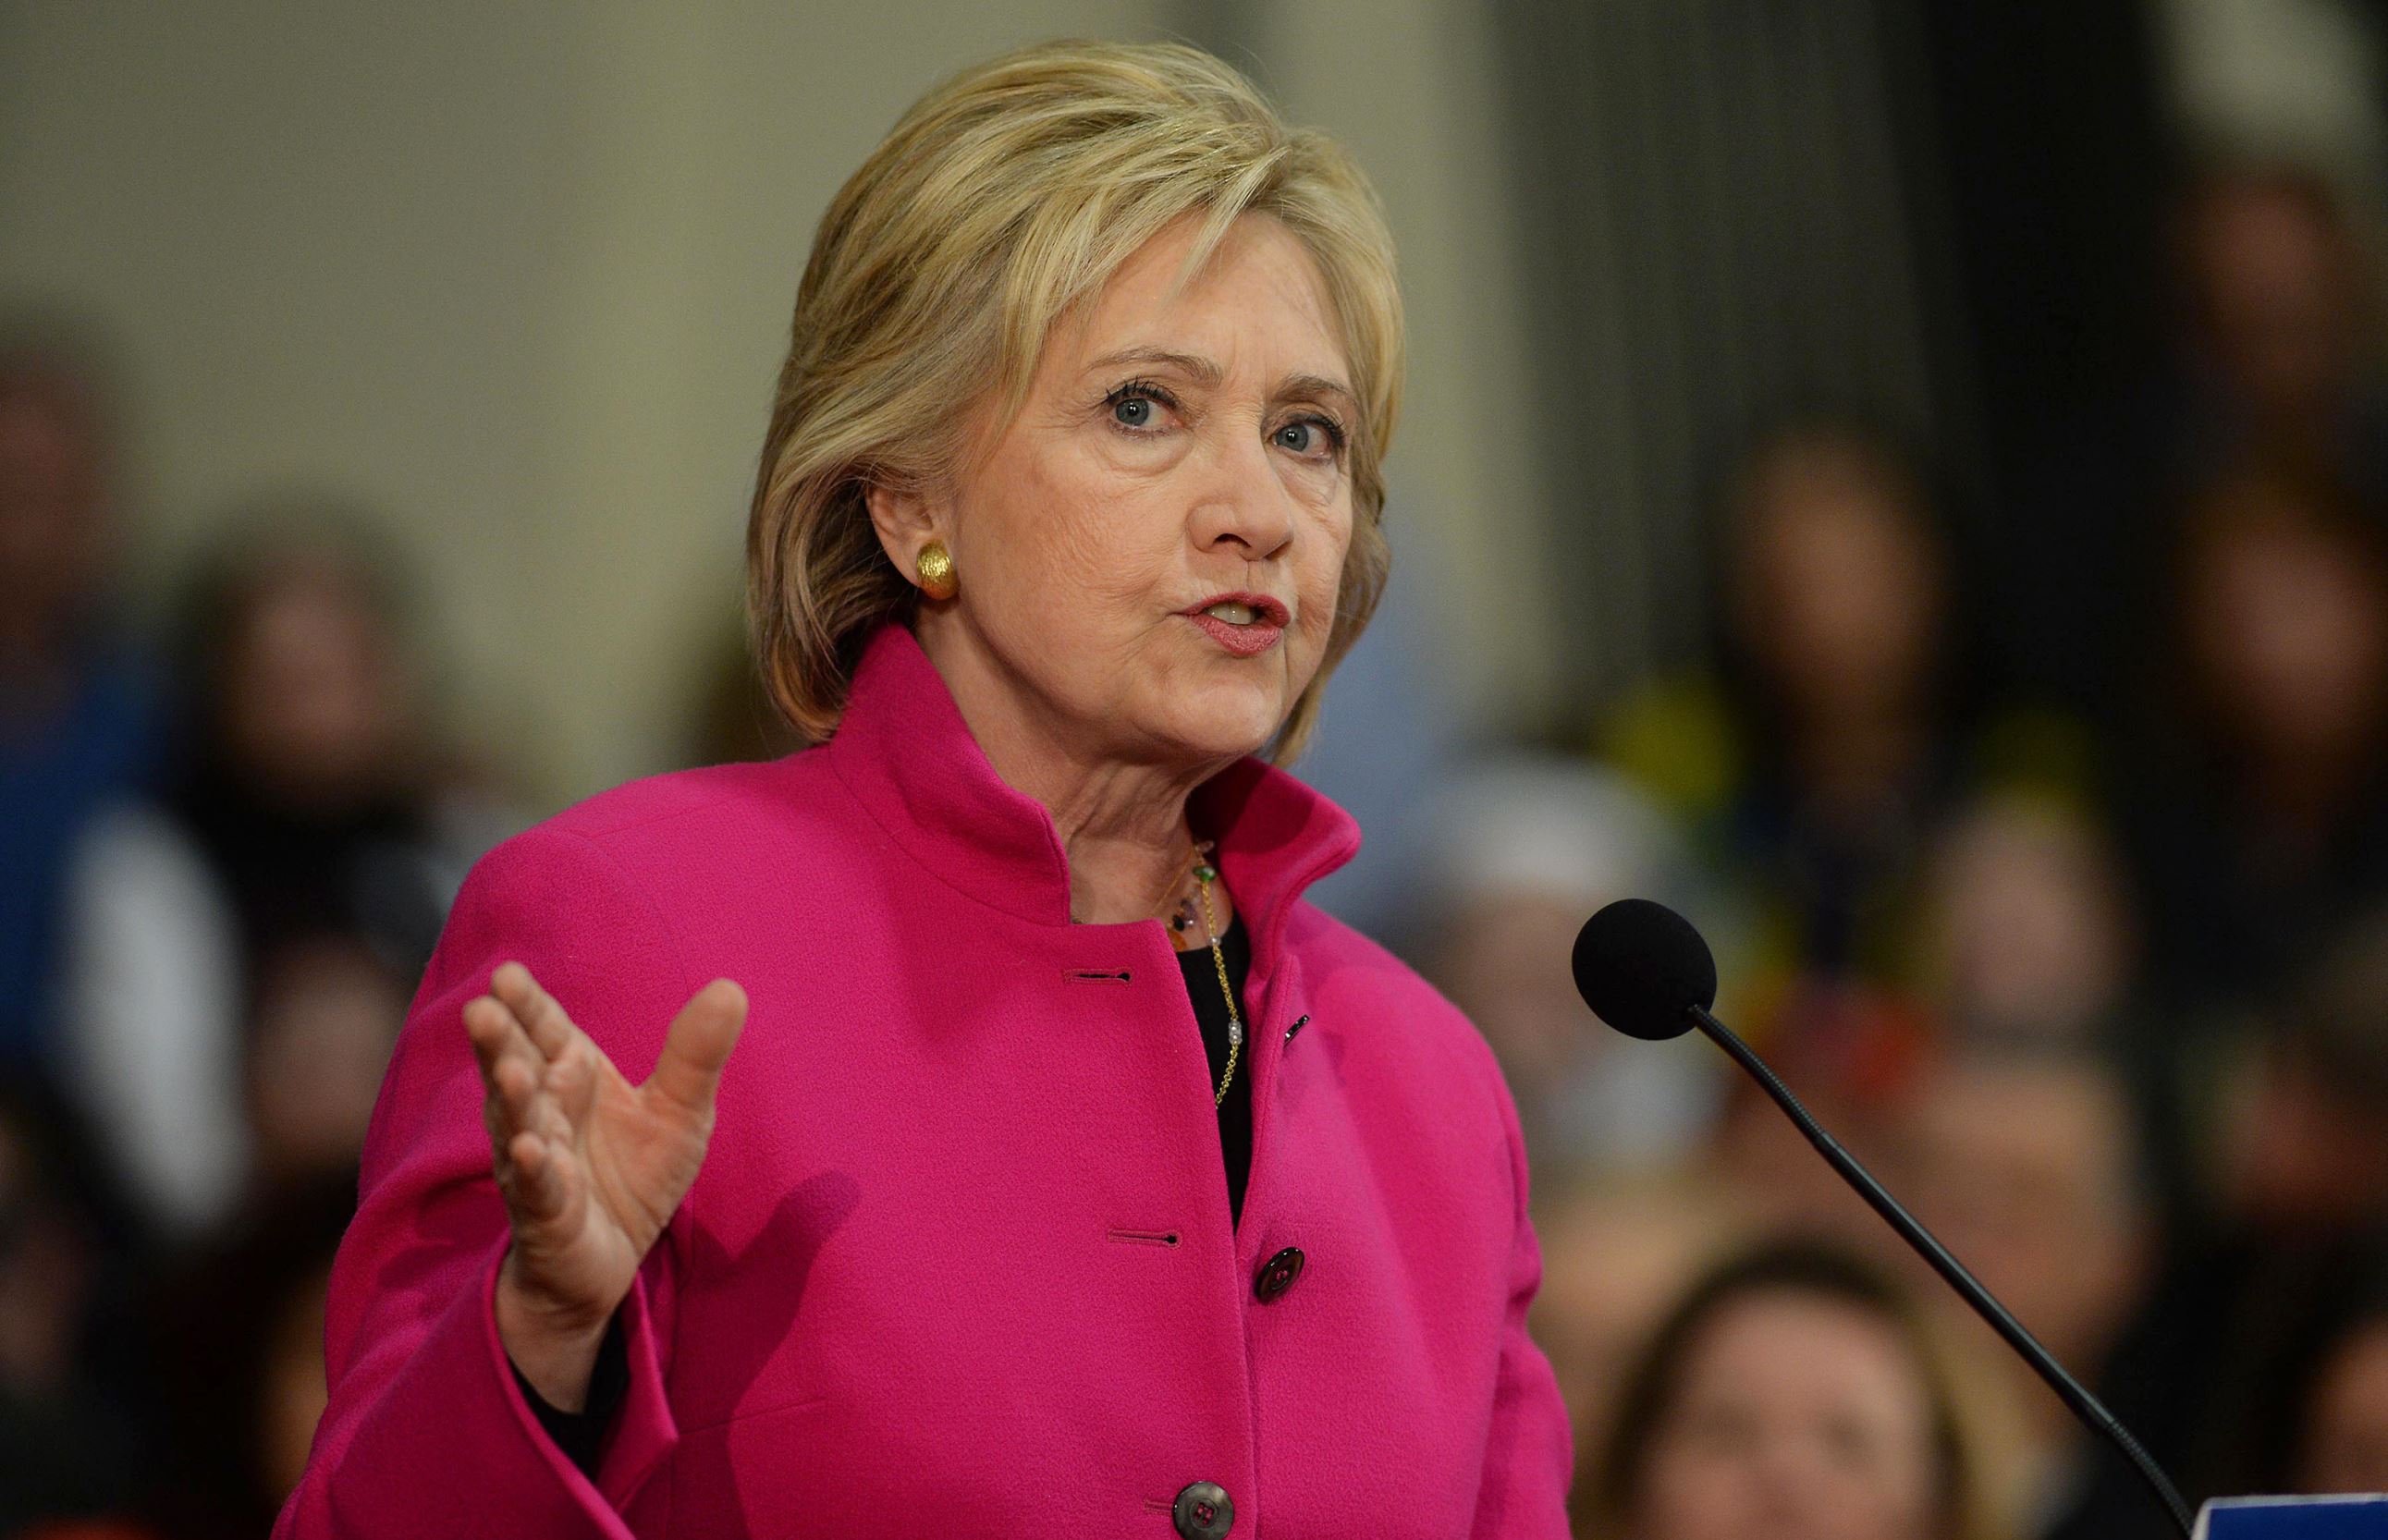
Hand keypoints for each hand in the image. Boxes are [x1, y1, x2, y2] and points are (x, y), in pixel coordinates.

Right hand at [465, 961, 745, 1409]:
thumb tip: (730, 987)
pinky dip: (534, 1170)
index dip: (527, 1005)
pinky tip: (530, 1151)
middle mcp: (542, 1110)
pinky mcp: (545, 1212)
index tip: (508, 975)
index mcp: (569, 1073)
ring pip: (518, 1124)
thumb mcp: (679, 1110)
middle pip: (516, 1067)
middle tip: (482, 1008)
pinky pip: (538, 1188)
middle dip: (499, 1041)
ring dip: (512, 1099)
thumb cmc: (634, 1173)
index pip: (543, 1029)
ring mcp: (535, 1161)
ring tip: (510, 1071)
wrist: (611, 1259)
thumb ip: (695, 1054)